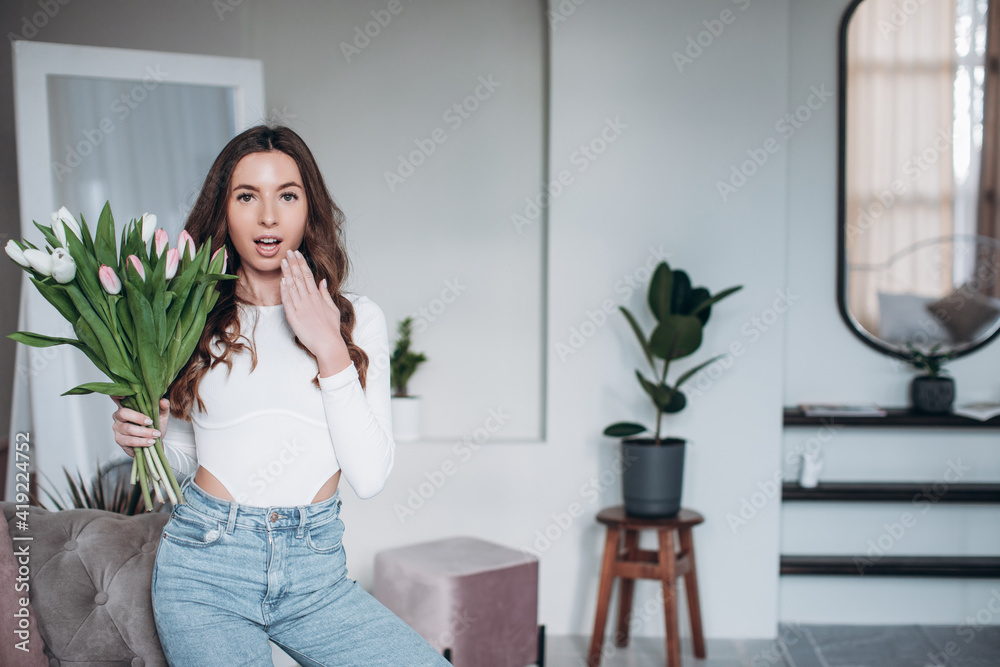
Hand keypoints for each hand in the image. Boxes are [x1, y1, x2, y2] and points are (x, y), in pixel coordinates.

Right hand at [111, 396, 169, 458]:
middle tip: (150, 422)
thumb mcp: (161, 416)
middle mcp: (119, 416)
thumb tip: (162, 401)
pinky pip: (130, 441)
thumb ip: (163, 408)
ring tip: (155, 434)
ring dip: (145, 432)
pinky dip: (142, 441)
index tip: (124, 395)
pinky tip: (150, 441)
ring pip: (129, 429)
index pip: (116, 398)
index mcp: (127, 406)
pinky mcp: (119, 440)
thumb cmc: (154, 426)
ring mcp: (117, 428)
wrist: (154, 443)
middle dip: (138, 418)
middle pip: (123, 413)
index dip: (117, 395)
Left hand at [280, 249, 348, 370]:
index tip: (297, 254)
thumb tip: (322, 281)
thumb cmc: (331, 328)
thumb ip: (325, 294)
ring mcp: (300, 307)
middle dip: (293, 263)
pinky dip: (284, 290)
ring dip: (287, 273)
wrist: (327, 344)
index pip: (308, 275)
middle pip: (299, 277)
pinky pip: (287, 301)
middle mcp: (308, 299)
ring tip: (283, 261)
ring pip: (292, 286)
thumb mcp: (332, 308)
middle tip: (288, 252)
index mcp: (317, 296)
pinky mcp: (293, 317)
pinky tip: (282, 281)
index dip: (301, 263)